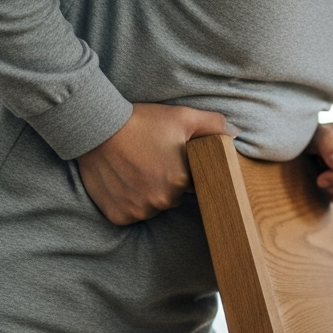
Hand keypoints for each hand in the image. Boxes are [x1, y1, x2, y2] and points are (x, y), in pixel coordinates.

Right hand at [77, 103, 230, 225]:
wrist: (97, 129)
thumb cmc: (143, 122)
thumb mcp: (182, 116)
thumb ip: (214, 125)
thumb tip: (235, 135)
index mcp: (182, 180)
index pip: (195, 185)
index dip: (187, 172)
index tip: (176, 161)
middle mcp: (162, 201)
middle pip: (174, 197)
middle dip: (168, 182)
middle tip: (153, 160)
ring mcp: (139, 211)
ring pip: (153, 206)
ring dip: (149, 193)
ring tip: (137, 169)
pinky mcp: (119, 216)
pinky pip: (132, 213)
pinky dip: (129, 201)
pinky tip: (124, 181)